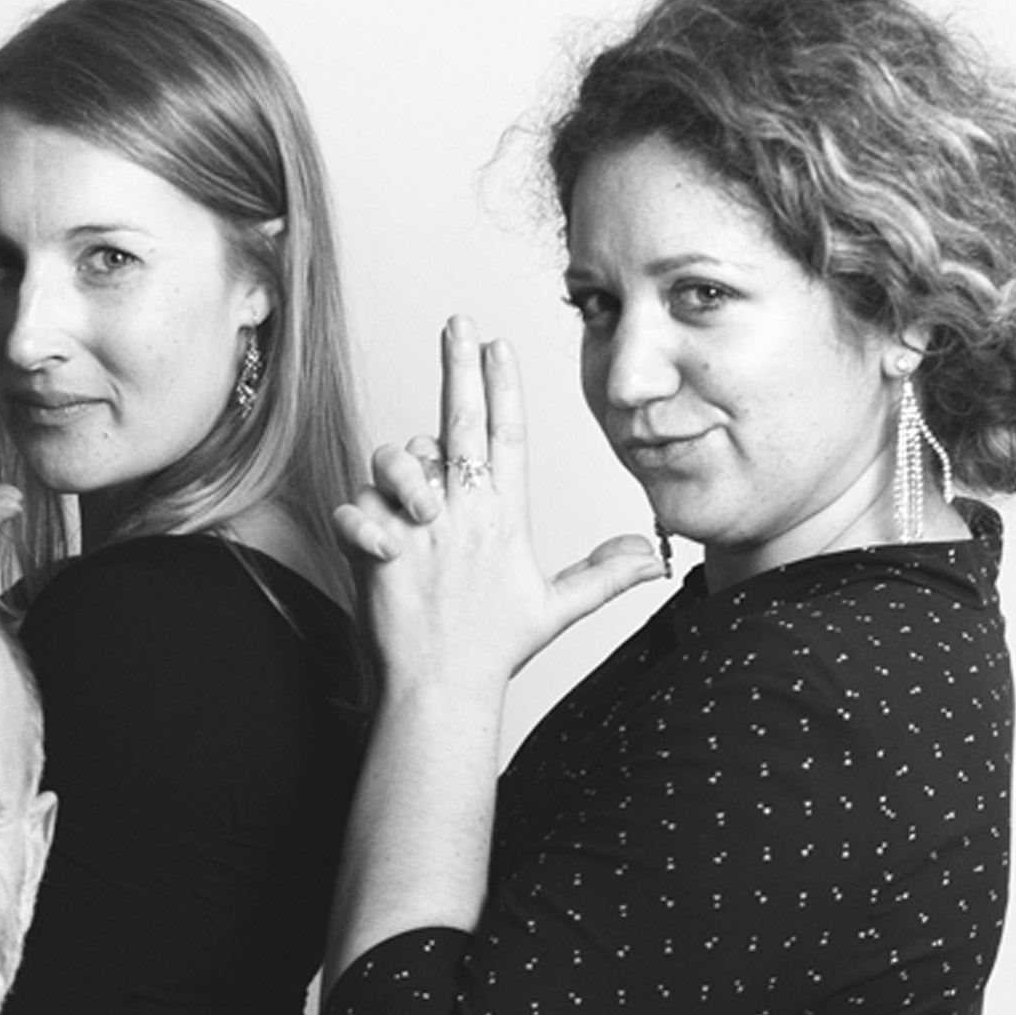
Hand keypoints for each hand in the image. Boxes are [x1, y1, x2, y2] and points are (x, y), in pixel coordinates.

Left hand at [337, 317, 661, 695]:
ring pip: (399, 459)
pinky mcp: (379, 545)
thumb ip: (602, 575)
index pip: (509, 434)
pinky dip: (360, 517)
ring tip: (408, 497)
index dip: (503, 385)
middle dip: (459, 366)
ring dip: (398, 467)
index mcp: (504, 516)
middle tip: (457, 323)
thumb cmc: (491, 650)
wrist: (441, 691)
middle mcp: (464, 510)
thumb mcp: (554, 608)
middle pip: (461, 420)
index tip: (498, 343)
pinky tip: (372, 541)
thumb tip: (656, 558)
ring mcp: (420, 525)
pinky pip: (359, 506)